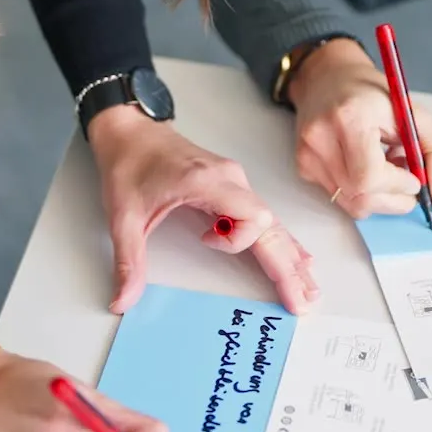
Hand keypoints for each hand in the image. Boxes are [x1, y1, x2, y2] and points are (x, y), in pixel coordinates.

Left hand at [88, 106, 317, 313]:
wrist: (129, 130)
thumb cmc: (129, 163)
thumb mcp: (123, 216)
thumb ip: (128, 261)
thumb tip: (123, 300)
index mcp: (207, 181)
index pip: (252, 216)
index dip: (235, 239)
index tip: (204, 239)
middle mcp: (230, 179)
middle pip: (271, 226)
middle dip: (288, 266)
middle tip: (303, 301)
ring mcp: (235, 182)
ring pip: (273, 223)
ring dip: (289, 256)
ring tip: (308, 288)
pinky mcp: (232, 187)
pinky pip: (264, 217)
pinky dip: (280, 241)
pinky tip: (297, 258)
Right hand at [288, 39, 431, 219]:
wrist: (327, 78)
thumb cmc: (371, 94)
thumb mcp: (414, 113)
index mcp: (350, 117)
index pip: (369, 176)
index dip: (397, 185)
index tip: (414, 179)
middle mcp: (321, 137)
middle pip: (360, 197)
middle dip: (394, 200)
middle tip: (409, 185)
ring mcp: (307, 154)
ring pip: (351, 204)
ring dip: (379, 197)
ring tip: (389, 171)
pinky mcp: (303, 166)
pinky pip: (339, 197)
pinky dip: (361, 192)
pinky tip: (367, 168)